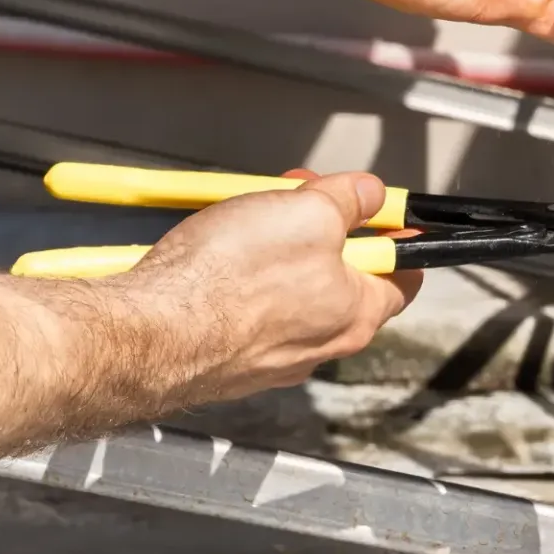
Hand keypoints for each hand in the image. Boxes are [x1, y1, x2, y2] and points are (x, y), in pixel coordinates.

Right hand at [121, 173, 418, 402]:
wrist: (150, 331)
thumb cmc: (231, 278)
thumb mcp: (309, 212)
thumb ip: (349, 200)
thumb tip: (370, 194)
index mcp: (357, 315)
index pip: (403, 278)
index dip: (398, 239)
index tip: (387, 217)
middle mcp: (321, 347)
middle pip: (342, 280)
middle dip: (325, 232)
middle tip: (298, 199)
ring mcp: (271, 358)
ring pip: (291, 294)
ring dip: (279, 253)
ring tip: (249, 220)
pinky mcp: (226, 359)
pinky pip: (247, 312)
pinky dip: (240, 281)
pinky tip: (217, 258)